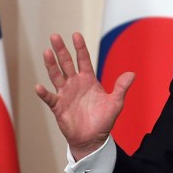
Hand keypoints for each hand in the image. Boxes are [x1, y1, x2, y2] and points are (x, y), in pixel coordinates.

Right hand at [35, 32, 134, 159]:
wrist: (93, 139)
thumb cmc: (104, 120)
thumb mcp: (116, 103)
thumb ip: (121, 88)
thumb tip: (132, 73)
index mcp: (89, 80)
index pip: (83, 60)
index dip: (80, 47)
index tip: (76, 34)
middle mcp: (75, 84)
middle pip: (66, 63)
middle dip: (61, 50)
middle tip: (55, 36)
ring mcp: (65, 94)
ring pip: (56, 76)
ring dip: (51, 65)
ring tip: (46, 52)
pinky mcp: (58, 107)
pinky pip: (50, 98)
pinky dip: (44, 93)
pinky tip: (40, 87)